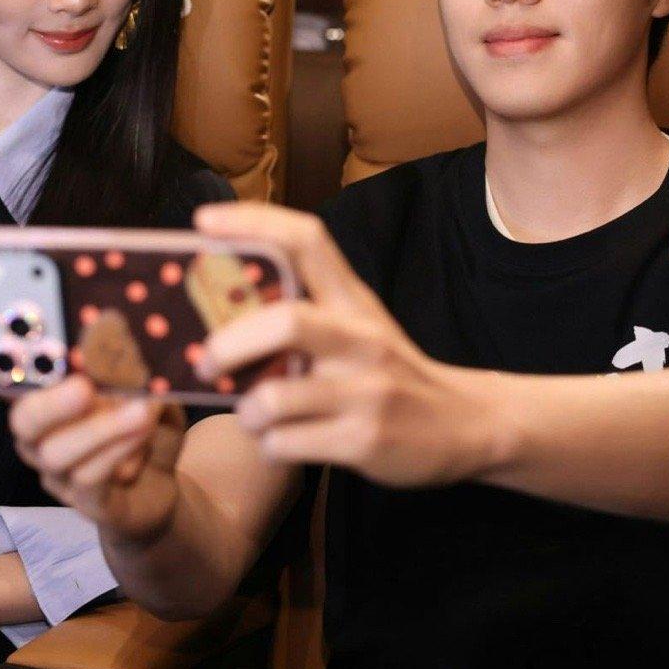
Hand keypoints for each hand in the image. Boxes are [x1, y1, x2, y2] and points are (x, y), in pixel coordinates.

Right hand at [0, 312, 186, 545]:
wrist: (164, 489)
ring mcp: (58, 472)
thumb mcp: (145, 386)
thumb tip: (123, 341)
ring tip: (141, 410)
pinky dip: (119, 454)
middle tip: (84, 386)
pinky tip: (144, 437)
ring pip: (58, 453)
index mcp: (44, 396)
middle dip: (49, 402)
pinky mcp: (86, 502)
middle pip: (22, 420)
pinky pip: (90, 479)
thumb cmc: (144, 424)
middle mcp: (39, 436)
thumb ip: (129, 364)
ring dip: (101, 429)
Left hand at [195, 203, 501, 487]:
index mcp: (354, 300)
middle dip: (228, 344)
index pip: (306, 239)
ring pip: (273, 398)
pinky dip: (269, 446)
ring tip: (254, 416)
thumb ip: (306, 308)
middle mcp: (361, 338)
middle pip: (285, 320)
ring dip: (247, 413)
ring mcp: (365, 391)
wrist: (466, 425)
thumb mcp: (359, 326)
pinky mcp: (364, 440)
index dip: (252, 222)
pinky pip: (285, 444)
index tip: (202, 222)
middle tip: (203, 362)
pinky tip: (283, 442)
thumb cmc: (390, 372)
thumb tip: (220, 303)